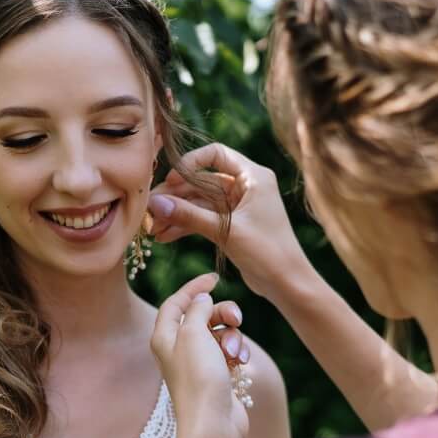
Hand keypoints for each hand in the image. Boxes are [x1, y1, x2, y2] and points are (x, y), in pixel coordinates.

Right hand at [149, 143, 311, 302]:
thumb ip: (190, 216)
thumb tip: (155, 203)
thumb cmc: (267, 252)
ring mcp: (237, 206)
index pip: (216, 154)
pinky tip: (165, 237)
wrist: (287, 284)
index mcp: (253, 176)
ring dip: (177, 214)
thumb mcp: (226, 231)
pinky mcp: (231, 224)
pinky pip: (203, 218)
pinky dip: (186, 226)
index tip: (171, 181)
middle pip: (202, 181)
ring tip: (153, 228)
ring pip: (199, 202)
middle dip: (175, 196)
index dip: (190, 164)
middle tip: (150, 210)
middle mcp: (245, 186)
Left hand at [151, 273, 249, 437]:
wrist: (213, 423)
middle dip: (222, 313)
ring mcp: (199, 364)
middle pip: (202, 316)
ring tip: (234, 353)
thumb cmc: (199, 379)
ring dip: (233, 337)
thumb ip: (196, 310)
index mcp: (164, 338)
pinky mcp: (218, 376)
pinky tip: (240, 363)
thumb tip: (201, 299)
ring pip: (220, 333)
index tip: (214, 279)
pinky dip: (237, 352)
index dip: (193, 289)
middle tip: (236, 318)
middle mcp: (179, 349)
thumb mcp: (194, 334)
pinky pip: (230, 352)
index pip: (175, 303)